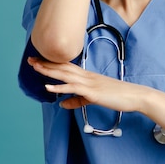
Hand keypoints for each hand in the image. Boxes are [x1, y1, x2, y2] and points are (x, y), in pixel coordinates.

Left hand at [27, 56, 147, 111]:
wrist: (134, 96)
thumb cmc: (117, 96)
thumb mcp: (93, 99)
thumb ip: (77, 100)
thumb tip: (62, 104)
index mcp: (87, 76)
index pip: (66, 67)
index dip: (51, 63)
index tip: (38, 59)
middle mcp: (86, 76)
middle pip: (62, 67)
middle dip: (46, 63)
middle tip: (30, 59)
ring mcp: (89, 83)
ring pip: (65, 75)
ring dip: (49, 71)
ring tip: (35, 68)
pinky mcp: (92, 92)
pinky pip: (73, 89)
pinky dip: (60, 87)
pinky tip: (48, 87)